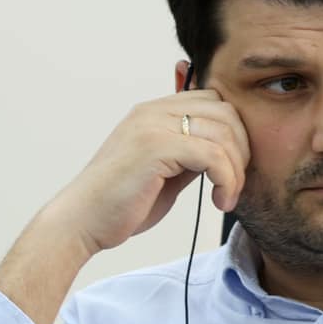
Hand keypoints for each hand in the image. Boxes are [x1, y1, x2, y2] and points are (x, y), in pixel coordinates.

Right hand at [0, 89, 248, 323]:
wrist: (81, 221)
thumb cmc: (120, 204)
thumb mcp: (164, 172)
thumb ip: (190, 155)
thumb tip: (225, 153)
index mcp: (154, 112)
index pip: (214, 102)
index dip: (234, 134)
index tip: (232, 170)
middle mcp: (153, 111)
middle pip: (226, 111)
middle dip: (241, 149)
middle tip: (234, 184)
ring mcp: (153, 126)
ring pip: (224, 133)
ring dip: (235, 170)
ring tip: (226, 198)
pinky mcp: (156, 147)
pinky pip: (213, 155)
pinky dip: (226, 180)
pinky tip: (219, 201)